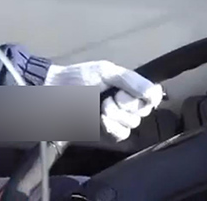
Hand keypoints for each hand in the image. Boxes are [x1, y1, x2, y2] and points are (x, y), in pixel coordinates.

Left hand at [43, 60, 163, 141]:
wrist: (53, 93)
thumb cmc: (77, 78)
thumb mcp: (105, 72)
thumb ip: (131, 80)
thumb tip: (153, 93)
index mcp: (126, 85)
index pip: (152, 95)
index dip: (145, 97)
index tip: (125, 93)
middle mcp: (124, 102)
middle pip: (143, 110)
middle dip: (125, 104)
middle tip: (107, 98)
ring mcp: (116, 118)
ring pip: (132, 123)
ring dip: (115, 115)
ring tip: (99, 107)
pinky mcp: (106, 133)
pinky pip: (121, 135)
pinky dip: (111, 127)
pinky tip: (99, 120)